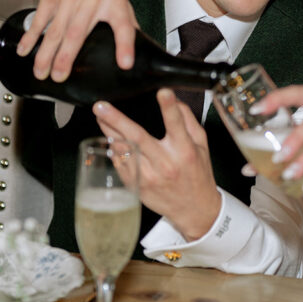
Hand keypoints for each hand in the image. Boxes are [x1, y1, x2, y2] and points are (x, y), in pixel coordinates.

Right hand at [10, 0, 137, 79]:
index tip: (124, 63)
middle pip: (78, 33)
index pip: (124, 25)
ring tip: (41, 72)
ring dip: (46, 53)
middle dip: (66, 58)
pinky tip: (25, 49)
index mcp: (115, 0)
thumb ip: (126, 21)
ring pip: (56, 29)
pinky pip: (40, 18)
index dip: (125, 45)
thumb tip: (133, 50)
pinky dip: (31, 35)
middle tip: (59, 77)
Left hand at [92, 89, 221, 239]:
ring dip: (109, 132)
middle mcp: (166, 163)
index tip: (163, 92)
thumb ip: (188, 120)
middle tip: (100, 107)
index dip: (170, 107)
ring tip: (100, 117)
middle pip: (137, 138)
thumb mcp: (202, 145)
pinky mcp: (137, 186)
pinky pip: (120, 164)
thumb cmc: (198, 174)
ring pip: (124, 150)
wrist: (194, 209)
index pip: (177, 125)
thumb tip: (174, 99)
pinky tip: (110, 139)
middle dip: (117, 120)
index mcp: (184, 151)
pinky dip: (114, 150)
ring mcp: (148, 177)